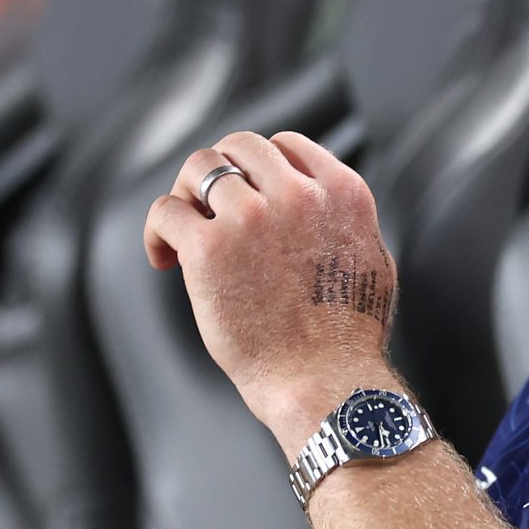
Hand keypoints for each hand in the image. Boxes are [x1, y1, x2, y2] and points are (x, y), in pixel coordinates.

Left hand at [145, 131, 402, 456]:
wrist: (324, 382)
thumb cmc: (346, 341)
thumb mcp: (370, 260)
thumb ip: (346, 223)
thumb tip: (322, 206)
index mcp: (341, 193)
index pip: (285, 146)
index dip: (257, 169)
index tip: (245, 199)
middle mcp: (298, 194)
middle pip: (239, 146)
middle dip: (218, 175)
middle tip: (206, 213)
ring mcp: (251, 216)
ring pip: (198, 167)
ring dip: (185, 195)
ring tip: (182, 236)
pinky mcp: (209, 248)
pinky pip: (166, 211)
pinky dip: (158, 230)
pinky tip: (164, 259)